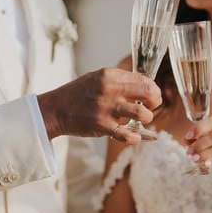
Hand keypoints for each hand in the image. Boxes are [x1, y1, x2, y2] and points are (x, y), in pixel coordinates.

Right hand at [37, 67, 160, 141]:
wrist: (56, 109)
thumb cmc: (78, 94)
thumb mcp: (98, 78)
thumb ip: (120, 80)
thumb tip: (145, 84)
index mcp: (110, 75)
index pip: (145, 80)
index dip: (154, 90)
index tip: (151, 97)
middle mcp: (110, 89)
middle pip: (149, 93)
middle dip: (155, 103)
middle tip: (150, 108)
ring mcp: (106, 108)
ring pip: (142, 114)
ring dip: (146, 119)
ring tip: (140, 121)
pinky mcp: (102, 126)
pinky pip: (127, 134)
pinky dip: (135, 137)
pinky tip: (133, 136)